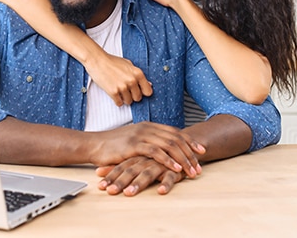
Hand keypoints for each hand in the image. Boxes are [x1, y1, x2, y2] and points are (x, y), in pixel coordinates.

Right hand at [85, 52, 152, 105]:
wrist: (97, 60)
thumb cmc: (112, 61)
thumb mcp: (128, 65)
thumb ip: (138, 75)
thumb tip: (149, 84)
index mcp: (138, 73)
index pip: (148, 91)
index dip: (143, 92)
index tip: (139, 91)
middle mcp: (132, 81)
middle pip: (138, 98)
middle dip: (133, 96)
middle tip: (126, 90)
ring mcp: (123, 87)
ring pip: (129, 102)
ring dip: (124, 98)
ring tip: (119, 91)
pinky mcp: (113, 92)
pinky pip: (119, 103)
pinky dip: (117, 100)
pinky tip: (114, 93)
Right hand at [89, 122, 204, 176]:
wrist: (94, 145)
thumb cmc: (112, 146)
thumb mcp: (133, 141)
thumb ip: (148, 142)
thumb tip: (162, 151)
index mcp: (149, 126)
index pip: (175, 132)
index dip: (190, 141)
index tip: (201, 151)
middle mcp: (147, 128)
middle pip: (176, 138)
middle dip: (190, 153)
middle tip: (199, 166)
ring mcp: (141, 135)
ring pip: (169, 145)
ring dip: (183, 159)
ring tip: (192, 171)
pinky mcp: (134, 145)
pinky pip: (156, 152)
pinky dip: (168, 160)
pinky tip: (176, 168)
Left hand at [95, 156, 185, 195]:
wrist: (177, 144)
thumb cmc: (153, 156)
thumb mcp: (135, 160)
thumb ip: (119, 166)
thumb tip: (98, 171)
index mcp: (136, 156)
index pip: (121, 167)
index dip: (110, 176)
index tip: (100, 187)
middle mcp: (145, 159)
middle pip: (131, 170)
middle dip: (120, 181)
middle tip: (111, 191)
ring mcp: (159, 163)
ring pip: (147, 173)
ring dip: (138, 183)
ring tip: (129, 193)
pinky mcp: (173, 169)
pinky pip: (170, 176)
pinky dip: (166, 183)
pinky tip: (161, 191)